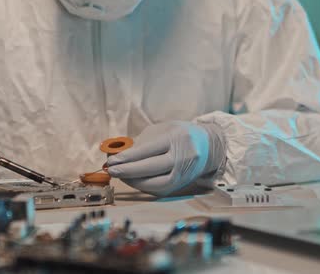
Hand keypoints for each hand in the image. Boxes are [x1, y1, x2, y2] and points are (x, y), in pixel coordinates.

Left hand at [107, 122, 225, 196]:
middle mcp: (183, 156)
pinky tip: (132, 181)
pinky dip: (144, 186)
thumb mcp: (161, 130)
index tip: (112, 160)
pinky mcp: (182, 184)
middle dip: (128, 171)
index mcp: (176, 138)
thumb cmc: (178, 134)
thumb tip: (117, 155)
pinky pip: (161, 189)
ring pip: (157, 183)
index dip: (128, 157)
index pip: (148, 150)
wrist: (207, 145)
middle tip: (111, 171)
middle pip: (152, 167)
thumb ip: (141, 142)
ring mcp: (184, 172)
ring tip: (120, 176)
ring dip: (135, 182)